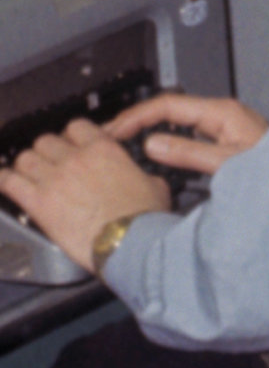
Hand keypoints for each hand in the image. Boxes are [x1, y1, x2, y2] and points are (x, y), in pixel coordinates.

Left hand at [0, 115, 194, 267]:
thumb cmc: (144, 217)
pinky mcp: (36, 201)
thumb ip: (138, 173)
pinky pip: (8, 181)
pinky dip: (5, 179)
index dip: (72, 135)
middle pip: (45, 140)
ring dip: (27, 165)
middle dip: (48, 151)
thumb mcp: (154, 185)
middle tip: (51, 162)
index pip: (76, 126)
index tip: (73, 144)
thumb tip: (139, 177)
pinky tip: (7, 181)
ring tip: (30, 175)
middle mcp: (74, 159)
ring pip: (25, 157)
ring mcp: (52, 178)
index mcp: (103, 150)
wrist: (129, 241)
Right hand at [109, 93, 267, 175]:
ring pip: (177, 123)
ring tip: (124, 145)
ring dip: (149, 132)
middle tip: (110, 137)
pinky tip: (155, 155)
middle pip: (169, 110)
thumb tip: (153, 145)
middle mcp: (223, 115)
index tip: (114, 130)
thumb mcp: (228, 163)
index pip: (167, 104)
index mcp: (222, 112)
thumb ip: (190, 154)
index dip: (136, 116)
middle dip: (137, 121)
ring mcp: (224, 126)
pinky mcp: (225, 140)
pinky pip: (187, 136)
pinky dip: (166, 142)